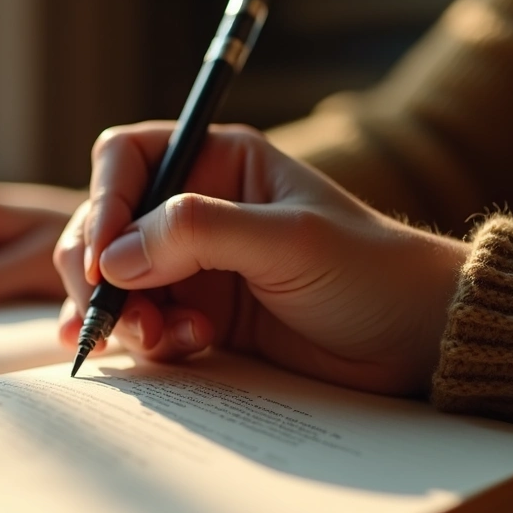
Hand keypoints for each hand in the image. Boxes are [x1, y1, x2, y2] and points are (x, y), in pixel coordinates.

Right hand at [54, 123, 470, 395]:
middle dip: (99, 271)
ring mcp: (191, 267)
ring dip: (124, 314)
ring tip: (165, 340)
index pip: (125, 160)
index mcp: (216, 164)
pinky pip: (140, 323)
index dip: (103, 203)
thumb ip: (198, 235)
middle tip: (117, 314)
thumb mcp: (287, 241)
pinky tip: (160, 351)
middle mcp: (193, 210)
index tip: (102, 259)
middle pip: (103, 225)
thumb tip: (113, 257)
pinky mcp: (196, 316)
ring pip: (113, 281)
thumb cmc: (368, 272)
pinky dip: (138, 340)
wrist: (412, 342)